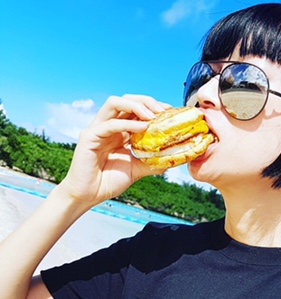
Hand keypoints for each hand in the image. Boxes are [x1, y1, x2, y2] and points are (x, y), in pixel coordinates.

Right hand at [59, 94, 169, 208]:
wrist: (89, 196)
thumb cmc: (108, 182)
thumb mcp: (136, 170)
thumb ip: (152, 163)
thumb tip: (172, 158)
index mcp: (119, 131)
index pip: (135, 110)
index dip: (152, 107)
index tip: (170, 112)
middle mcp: (108, 126)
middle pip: (126, 101)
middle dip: (146, 101)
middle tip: (163, 111)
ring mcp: (98, 129)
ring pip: (115, 103)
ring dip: (136, 106)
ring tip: (153, 115)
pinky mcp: (89, 136)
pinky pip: (110, 124)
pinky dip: (127, 123)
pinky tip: (143, 127)